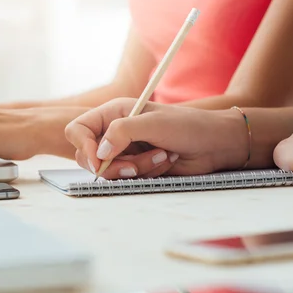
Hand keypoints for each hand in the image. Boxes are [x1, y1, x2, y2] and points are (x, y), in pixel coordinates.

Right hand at [65, 98, 249, 178]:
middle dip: (113, 165)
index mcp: (113, 113)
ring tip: (161, 156)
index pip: (78, 130)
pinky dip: (145, 173)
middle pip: (88, 157)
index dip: (83, 146)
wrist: (214, 144)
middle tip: (134, 167)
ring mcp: (123, 151)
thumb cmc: (188, 126)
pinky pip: (126, 178)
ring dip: (136, 168)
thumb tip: (98, 154)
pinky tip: (164, 161)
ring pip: (109, 171)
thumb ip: (121, 133)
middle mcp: (114, 132)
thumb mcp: (152, 124)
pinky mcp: (135, 167)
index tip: (98, 160)